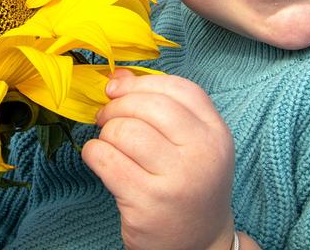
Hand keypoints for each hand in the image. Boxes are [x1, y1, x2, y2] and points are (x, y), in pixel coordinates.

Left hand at [82, 69, 236, 249]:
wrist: (198, 242)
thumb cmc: (190, 184)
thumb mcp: (190, 143)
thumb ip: (160, 105)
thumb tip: (117, 77)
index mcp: (216, 134)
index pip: (178, 89)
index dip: (140, 83)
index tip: (119, 89)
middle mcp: (202, 155)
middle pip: (148, 106)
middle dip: (117, 106)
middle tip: (106, 117)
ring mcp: (176, 181)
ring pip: (123, 131)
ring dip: (105, 132)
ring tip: (108, 143)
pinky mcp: (147, 203)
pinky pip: (105, 160)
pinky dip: (93, 153)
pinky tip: (99, 160)